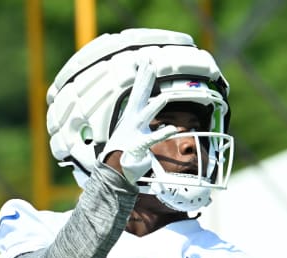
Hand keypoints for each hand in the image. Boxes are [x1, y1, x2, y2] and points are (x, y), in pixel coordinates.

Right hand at [99, 57, 177, 182]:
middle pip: (140, 95)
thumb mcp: (135, 131)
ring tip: (165, 97)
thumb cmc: (126, 150)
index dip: (144, 76)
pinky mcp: (138, 146)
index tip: (147, 60)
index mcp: (132, 115)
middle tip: (150, 62)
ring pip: (146, 116)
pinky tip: (172, 129)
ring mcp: (134, 132)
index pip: (139, 91)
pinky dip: (161, 134)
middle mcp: (133, 120)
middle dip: (145, 79)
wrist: (114, 169)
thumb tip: (156, 114)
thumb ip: (146, 120)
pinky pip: (151, 139)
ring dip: (155, 107)